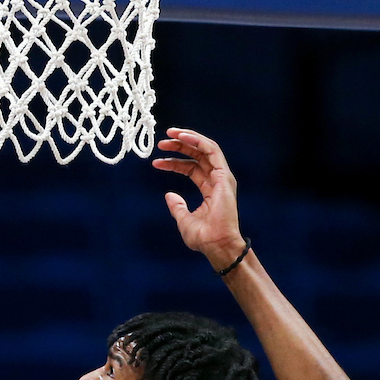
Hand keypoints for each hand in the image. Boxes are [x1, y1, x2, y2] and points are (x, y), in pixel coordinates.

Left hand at [152, 128, 245, 269]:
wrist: (216, 244)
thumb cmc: (204, 238)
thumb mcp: (184, 220)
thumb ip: (177, 206)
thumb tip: (169, 195)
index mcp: (209, 189)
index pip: (191, 168)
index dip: (173, 162)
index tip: (156, 162)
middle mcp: (217, 180)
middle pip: (197, 155)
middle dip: (179, 146)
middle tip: (161, 143)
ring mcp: (222, 177)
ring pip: (205, 149)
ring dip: (188, 139)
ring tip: (170, 134)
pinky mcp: (224, 176)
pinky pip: (212, 151)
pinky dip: (198, 141)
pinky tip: (183, 137)